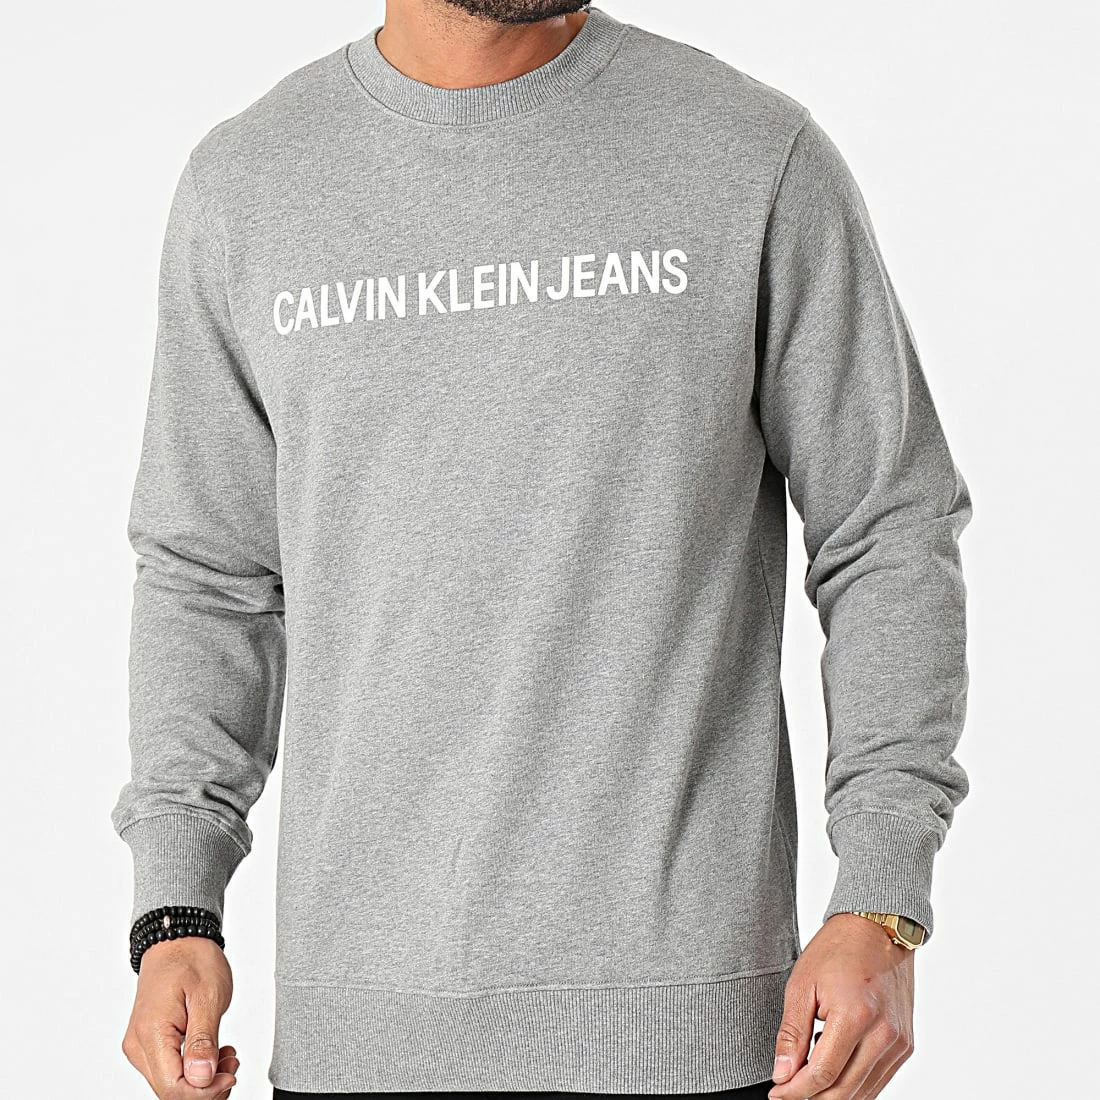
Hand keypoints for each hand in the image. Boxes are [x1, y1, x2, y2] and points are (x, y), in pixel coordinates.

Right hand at [121, 935, 239, 1098]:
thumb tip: (202, 1078)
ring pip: (170, 1084)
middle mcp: (138, 1045)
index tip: (229, 1075)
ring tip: (226, 1055)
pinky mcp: (149, 1043)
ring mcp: (141, 1045)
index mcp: (151, 1033)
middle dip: (206, 1087)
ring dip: (202, 1079)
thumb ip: (203, 1040)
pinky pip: (169, 1069)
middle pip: (170, 1091)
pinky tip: (213, 1053)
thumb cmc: (192, 959)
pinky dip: (194, 1069)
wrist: (177, 940)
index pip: (172, 1088)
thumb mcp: (208, 995)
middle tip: (232, 1064)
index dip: (204, 1092)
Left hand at [768, 914, 914, 1099]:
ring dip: (832, 1094)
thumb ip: (792, 1033)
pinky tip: (832, 1069)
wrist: (878, 928)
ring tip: (806, 1077)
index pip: (823, 1073)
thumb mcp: (802, 984)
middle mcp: (884, 1034)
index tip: (777, 1093)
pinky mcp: (906, 1044)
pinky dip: (854, 1084)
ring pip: (863, 1092)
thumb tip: (782, 1073)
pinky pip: (878, 1079)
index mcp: (856, 1016)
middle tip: (787, 1091)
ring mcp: (899, 1042)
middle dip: (811, 1097)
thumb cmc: (838, 949)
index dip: (795, 1090)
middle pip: (844, 1091)